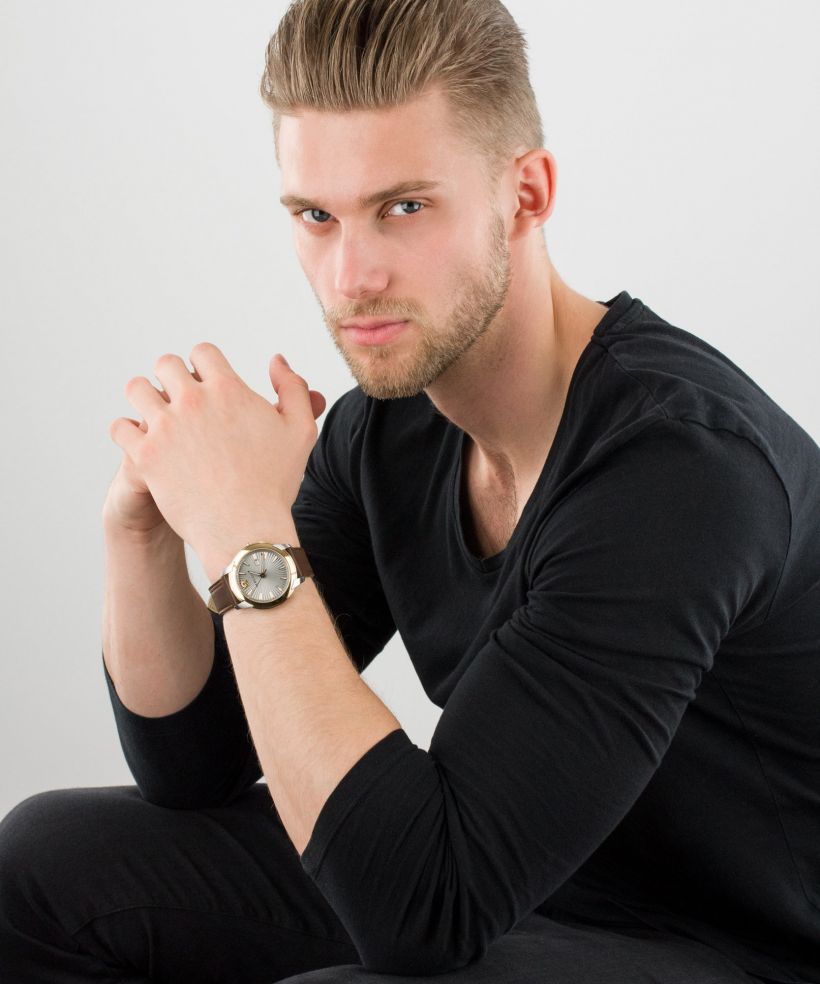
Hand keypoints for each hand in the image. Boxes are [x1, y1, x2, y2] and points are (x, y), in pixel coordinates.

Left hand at [108, 343, 325, 562]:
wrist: (246, 529)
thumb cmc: (274, 484)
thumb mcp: (300, 430)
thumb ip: (293, 388)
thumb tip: (276, 361)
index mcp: (228, 389)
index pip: (202, 352)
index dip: (203, 366)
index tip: (204, 384)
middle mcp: (193, 401)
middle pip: (165, 364)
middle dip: (172, 378)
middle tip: (178, 401)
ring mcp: (166, 427)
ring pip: (136, 389)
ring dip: (145, 398)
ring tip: (155, 417)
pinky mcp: (145, 456)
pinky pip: (120, 427)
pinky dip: (127, 432)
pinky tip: (141, 443)